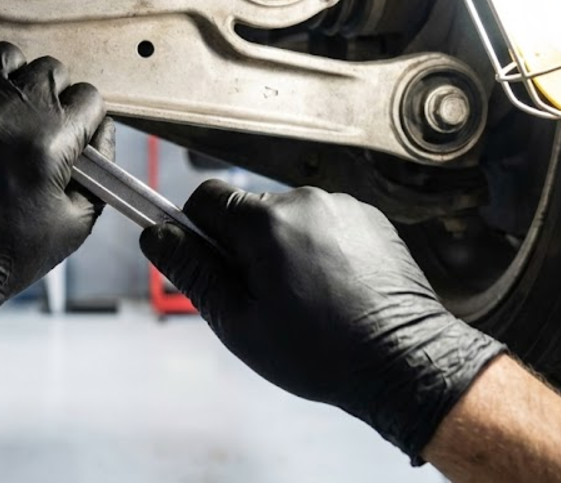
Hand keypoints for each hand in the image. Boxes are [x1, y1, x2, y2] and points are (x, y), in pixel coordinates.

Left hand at [0, 42, 112, 367]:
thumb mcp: (75, 221)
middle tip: (41, 123)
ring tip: (6, 109)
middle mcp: (4, 114)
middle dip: (52, 94)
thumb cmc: (2, 255)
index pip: (87, 96)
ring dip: (10, 79)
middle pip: (47, 69)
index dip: (86, 117)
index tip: (75, 130)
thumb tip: (98, 132)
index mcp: (48, 141)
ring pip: (0, 59)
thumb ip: (99, 171)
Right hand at [142, 181, 503, 460]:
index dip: (196, 232)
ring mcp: (342, 207)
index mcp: (265, 222)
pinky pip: (324, 224)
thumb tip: (156, 236)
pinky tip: (332, 290)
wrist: (404, 363)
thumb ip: (192, 270)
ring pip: (287, 219)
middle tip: (261, 298)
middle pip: (247, 210)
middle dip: (244, 247)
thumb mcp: (237, 320)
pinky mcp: (370, 219)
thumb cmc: (322, 351)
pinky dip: (319, 249)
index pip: (204, 198)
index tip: (207, 263)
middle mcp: (305, 201)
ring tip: (304, 299)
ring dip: (283, 248)